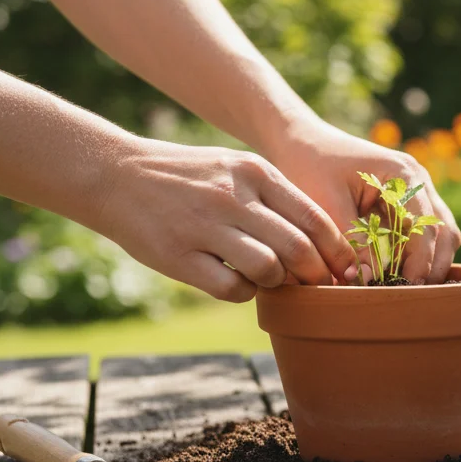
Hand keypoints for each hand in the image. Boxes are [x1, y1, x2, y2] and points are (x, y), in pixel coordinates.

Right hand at [93, 139, 357, 300]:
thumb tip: (321, 240)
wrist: (114, 174)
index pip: (313, 217)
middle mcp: (233, 196)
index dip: (336, 250)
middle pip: (298, 248)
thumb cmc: (187, 177)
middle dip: (316, 275)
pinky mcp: (179, 256)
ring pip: (269, 269)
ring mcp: (204, 226)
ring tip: (270, 279)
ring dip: (278, 283)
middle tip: (318, 286)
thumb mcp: (234, 168)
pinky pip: (232, 288)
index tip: (346, 269)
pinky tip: (238, 284)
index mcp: (254, 172)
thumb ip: (274, 197)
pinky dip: (244, 293)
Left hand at [264, 119, 460, 283]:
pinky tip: (395, 275)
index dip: (420, 261)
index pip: (426, 225)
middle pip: (444, 233)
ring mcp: (417, 192)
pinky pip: (423, 235)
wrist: (299, 142)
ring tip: (403, 289)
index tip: (406, 288)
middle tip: (410, 296)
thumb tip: (368, 281)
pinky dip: (415, 257)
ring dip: (427, 263)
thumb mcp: (327, 205)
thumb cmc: (309, 167)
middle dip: (432, 267)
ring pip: (441, 236)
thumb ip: (352, 242)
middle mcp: (419, 182)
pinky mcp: (406, 204)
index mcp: (404, 175)